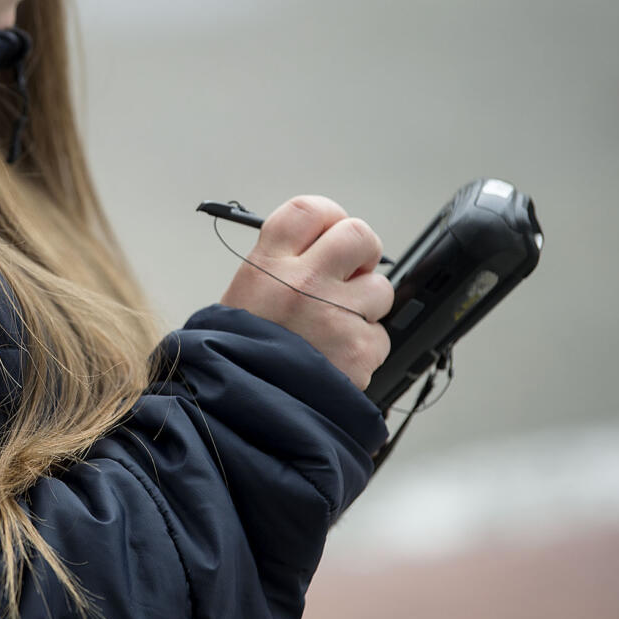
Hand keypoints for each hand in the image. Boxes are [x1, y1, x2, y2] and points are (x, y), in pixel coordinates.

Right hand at [220, 195, 393, 389]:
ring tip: (332, 330)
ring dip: (364, 308)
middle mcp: (302, 282)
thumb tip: (324, 248)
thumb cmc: (238, 354)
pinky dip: (363, 349)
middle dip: (362, 254)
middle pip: (358, 234)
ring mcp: (333, 315)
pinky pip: (380, 336)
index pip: (311, 210)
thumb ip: (283, 264)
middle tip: (349, 275)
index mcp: (267, 265)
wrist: (239, 408)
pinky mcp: (358, 349)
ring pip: (379, 289)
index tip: (330, 232)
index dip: (329, 218)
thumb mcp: (245, 295)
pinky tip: (335, 359)